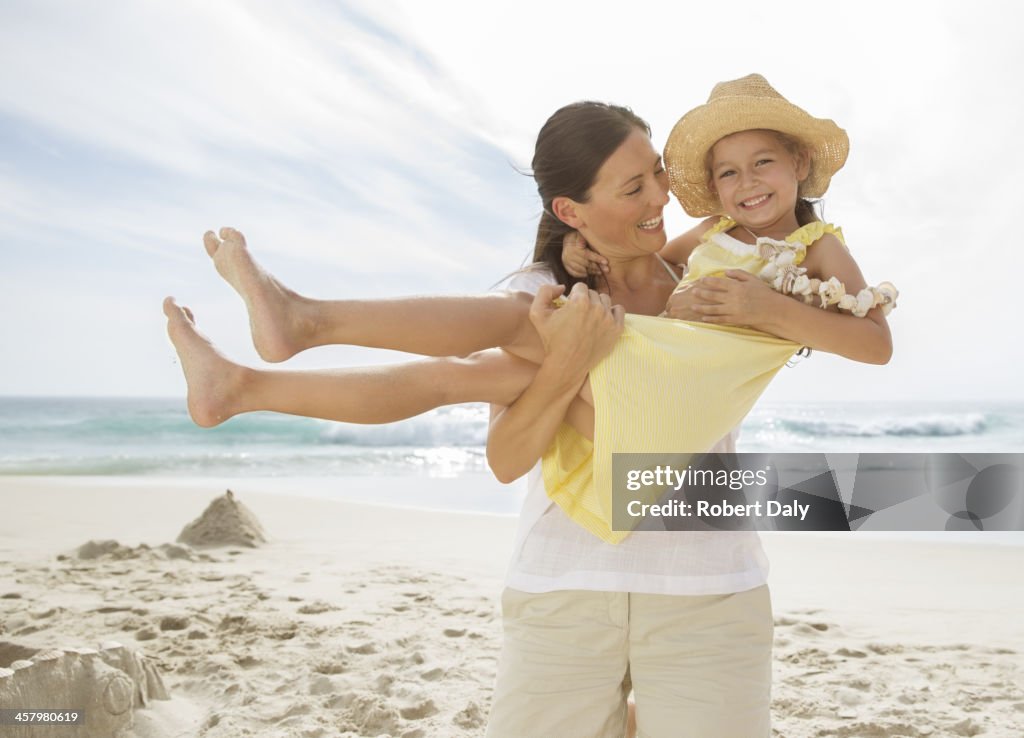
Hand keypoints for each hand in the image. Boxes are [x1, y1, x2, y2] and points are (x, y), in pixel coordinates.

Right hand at [529, 283, 624, 375]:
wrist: (567, 364)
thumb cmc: (552, 340)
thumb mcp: (537, 313)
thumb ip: (545, 291)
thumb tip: (562, 287)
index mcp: (580, 301)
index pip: (580, 287)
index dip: (573, 296)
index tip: (569, 308)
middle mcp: (597, 308)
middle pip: (592, 293)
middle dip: (584, 301)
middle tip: (577, 316)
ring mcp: (608, 319)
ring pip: (605, 300)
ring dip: (597, 305)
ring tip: (588, 318)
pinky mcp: (616, 329)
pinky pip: (619, 310)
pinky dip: (612, 312)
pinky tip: (602, 319)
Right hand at [561, 232, 608, 277]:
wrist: (567, 241)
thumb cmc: (577, 237)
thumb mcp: (580, 234)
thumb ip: (583, 239)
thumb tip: (582, 244)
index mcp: (573, 248)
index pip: (587, 255)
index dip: (597, 259)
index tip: (606, 262)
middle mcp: (569, 256)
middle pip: (585, 264)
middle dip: (597, 267)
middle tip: (606, 269)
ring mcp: (567, 262)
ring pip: (581, 270)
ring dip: (592, 271)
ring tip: (600, 272)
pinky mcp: (567, 267)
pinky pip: (575, 273)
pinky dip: (583, 274)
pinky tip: (590, 273)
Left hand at [665, 270, 779, 327]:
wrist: (772, 309)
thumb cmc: (763, 293)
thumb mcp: (752, 279)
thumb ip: (738, 274)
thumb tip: (725, 272)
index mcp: (737, 287)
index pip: (719, 283)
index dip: (708, 281)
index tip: (700, 280)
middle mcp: (733, 298)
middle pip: (714, 295)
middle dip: (701, 293)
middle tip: (692, 292)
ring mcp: (734, 309)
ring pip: (714, 309)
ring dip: (702, 307)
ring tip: (692, 306)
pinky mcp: (735, 319)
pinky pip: (720, 319)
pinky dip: (711, 319)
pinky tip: (703, 318)